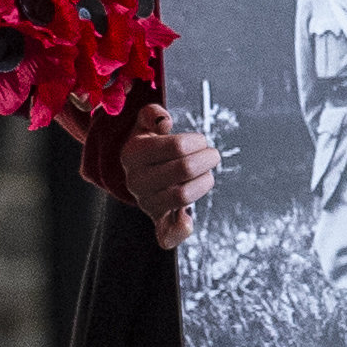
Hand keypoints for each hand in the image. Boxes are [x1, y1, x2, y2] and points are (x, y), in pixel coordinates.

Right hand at [118, 105, 217, 250]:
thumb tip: (163, 121)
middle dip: (207, 159)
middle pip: (185, 169)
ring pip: (184, 195)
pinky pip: (166, 233)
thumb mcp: (146, 124)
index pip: (177, 147)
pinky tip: (188, 221)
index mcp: (133, 153)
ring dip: (205, 181)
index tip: (202, 141)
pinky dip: (179, 229)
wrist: (139, 172)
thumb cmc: (150, 144)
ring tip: (208, 173)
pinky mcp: (157, 220)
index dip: (197, 142)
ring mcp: (146, 202)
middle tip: (213, 154)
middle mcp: (136, 180)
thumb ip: (152, 114)